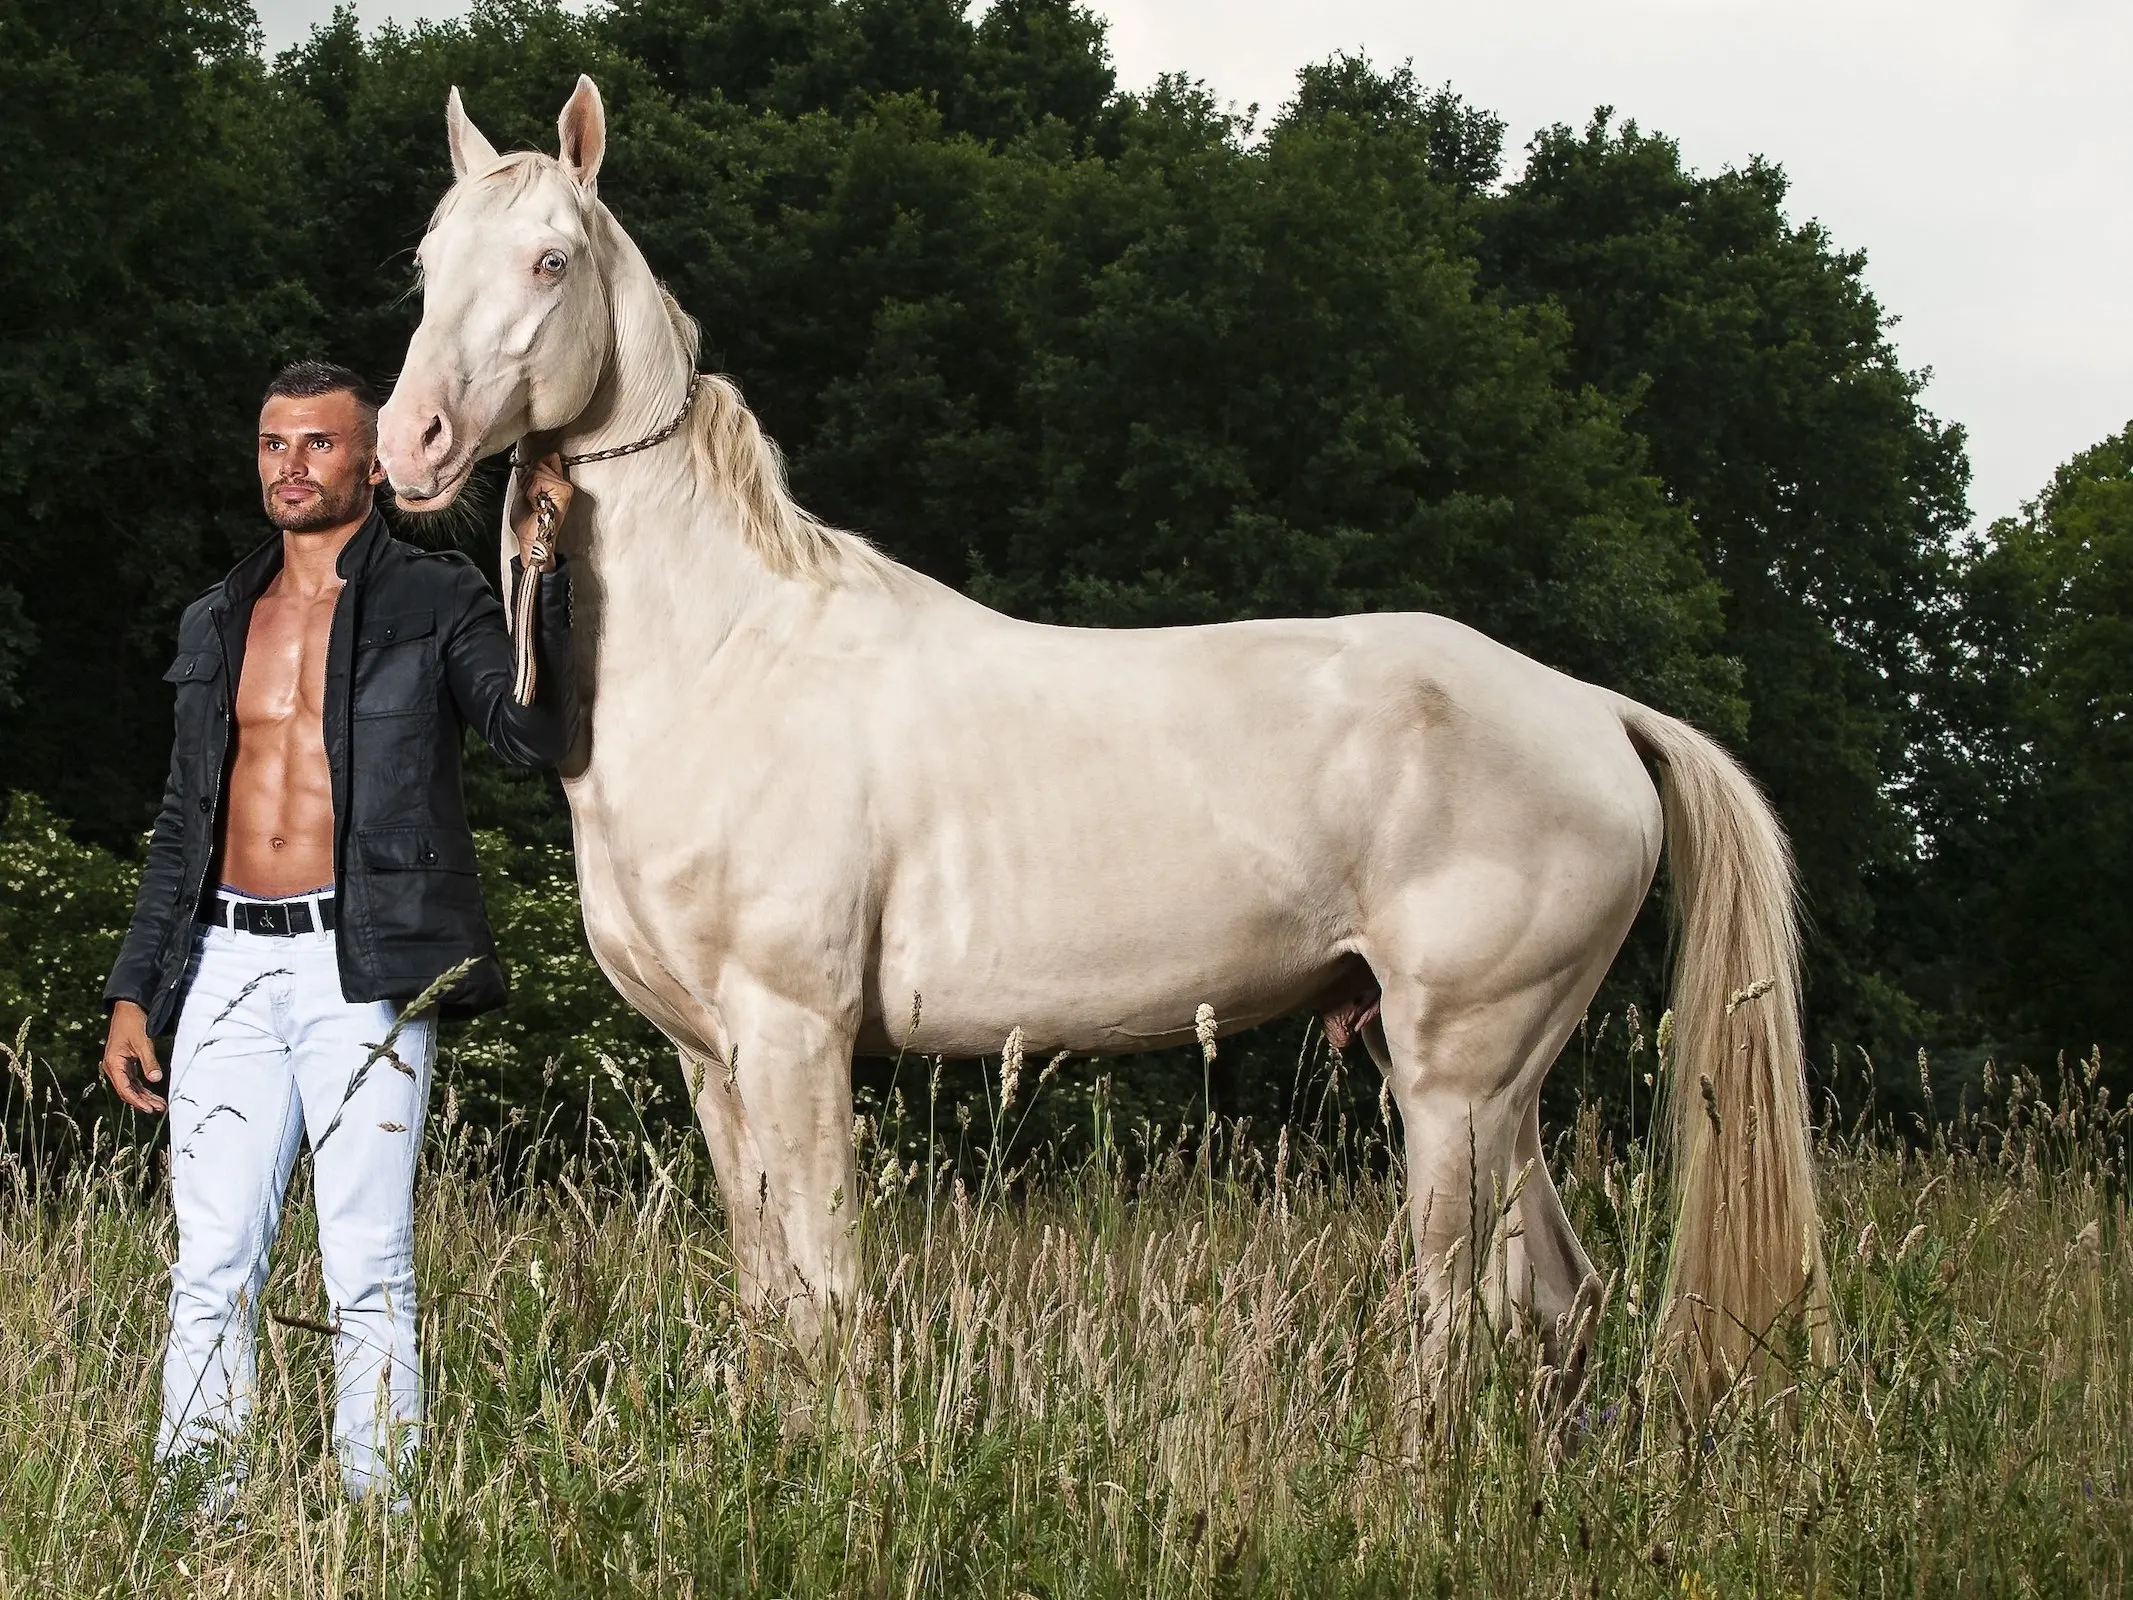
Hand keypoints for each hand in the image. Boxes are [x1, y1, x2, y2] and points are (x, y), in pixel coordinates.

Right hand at [102, 1000, 166, 1113]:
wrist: (128, 1008)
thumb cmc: (133, 1023)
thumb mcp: (143, 1042)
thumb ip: (149, 1061)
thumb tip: (155, 1079)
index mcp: (114, 1064)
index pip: (125, 1088)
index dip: (137, 1101)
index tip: (150, 1109)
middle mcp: (114, 1067)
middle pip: (127, 1091)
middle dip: (143, 1101)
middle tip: (159, 1110)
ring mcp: (119, 1066)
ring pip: (131, 1087)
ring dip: (144, 1097)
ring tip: (160, 1106)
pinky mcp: (125, 1063)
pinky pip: (133, 1080)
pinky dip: (143, 1088)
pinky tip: (153, 1095)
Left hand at [513, 453, 572, 569]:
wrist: (531, 539)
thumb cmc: (528, 523)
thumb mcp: (524, 493)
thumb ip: (530, 477)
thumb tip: (530, 464)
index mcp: (558, 485)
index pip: (549, 458)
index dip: (535, 467)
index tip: (529, 484)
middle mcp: (564, 485)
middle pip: (540, 464)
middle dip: (528, 480)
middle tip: (530, 498)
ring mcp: (565, 487)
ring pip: (538, 471)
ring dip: (528, 488)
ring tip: (533, 502)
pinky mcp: (563, 491)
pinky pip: (539, 480)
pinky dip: (530, 492)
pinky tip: (535, 504)